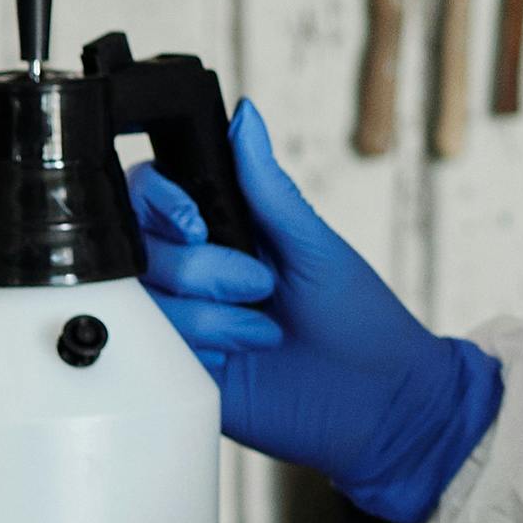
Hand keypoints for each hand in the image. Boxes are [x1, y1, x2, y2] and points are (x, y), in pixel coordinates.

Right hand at [128, 102, 503, 522]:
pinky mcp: (182, 374)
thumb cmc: (362, 321)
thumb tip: (245, 116)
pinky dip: (197, 348)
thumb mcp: (314, 245)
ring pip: (146, 299)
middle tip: (261, 287)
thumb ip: (267, 187)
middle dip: (202, 266)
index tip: (197, 223)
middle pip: (141, 247)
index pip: (150, 197)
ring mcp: (184, 325)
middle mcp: (195, 277)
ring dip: (210, 315)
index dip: (161, 204)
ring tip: (264, 332)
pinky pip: (151, 349)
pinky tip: (236, 357)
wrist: (381, 405)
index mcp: (225, 235)